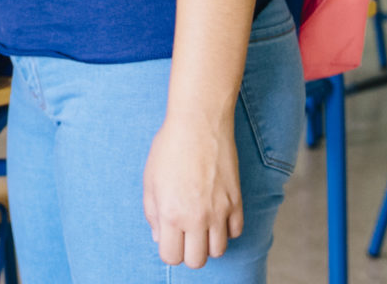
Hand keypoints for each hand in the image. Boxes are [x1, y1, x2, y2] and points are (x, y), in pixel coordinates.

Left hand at [143, 111, 242, 268]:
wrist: (199, 124)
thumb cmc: (169, 148)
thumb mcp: (150, 180)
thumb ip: (152, 213)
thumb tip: (160, 237)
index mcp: (170, 214)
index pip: (171, 257)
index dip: (169, 250)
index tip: (170, 237)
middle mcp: (196, 218)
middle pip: (196, 261)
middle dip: (188, 251)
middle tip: (185, 234)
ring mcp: (219, 212)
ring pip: (218, 251)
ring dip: (208, 242)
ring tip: (201, 224)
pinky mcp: (236, 202)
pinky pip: (235, 232)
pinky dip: (226, 229)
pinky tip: (216, 214)